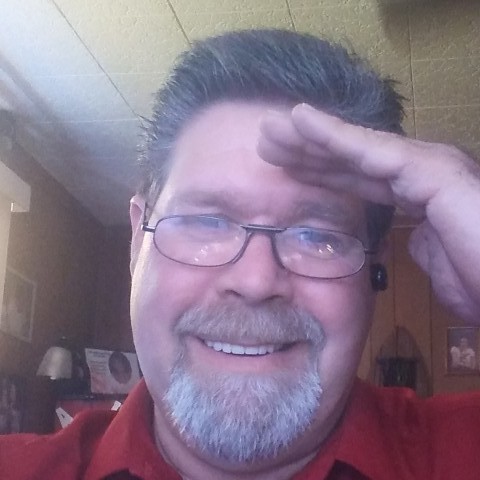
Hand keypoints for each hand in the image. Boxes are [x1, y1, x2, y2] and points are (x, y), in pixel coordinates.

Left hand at [258, 104, 479, 320]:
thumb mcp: (441, 267)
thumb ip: (420, 246)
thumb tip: (407, 238)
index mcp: (417, 199)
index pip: (359, 182)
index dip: (321, 174)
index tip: (284, 171)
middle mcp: (420, 177)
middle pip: (351, 162)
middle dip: (307, 152)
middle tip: (267, 142)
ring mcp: (428, 171)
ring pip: (357, 149)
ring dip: (312, 137)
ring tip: (273, 126)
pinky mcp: (435, 173)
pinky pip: (374, 152)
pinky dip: (335, 136)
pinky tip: (302, 122)